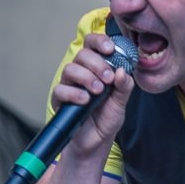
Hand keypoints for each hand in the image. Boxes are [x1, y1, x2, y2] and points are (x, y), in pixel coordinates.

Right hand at [52, 32, 134, 153]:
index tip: (110, 49)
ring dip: (86, 77)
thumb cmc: (106, 119)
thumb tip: (122, 71)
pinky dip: (73, 93)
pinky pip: (60, 89)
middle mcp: (82, 73)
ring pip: (70, 69)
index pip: (93, 45)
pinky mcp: (59, 100)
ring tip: (98, 91)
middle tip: (108, 78)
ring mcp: (69, 86)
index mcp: (97, 68)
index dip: (100, 41)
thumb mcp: (121, 103)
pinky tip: (85, 100)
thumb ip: (124, 87)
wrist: (95, 142)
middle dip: (97, 64)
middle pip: (82, 54)